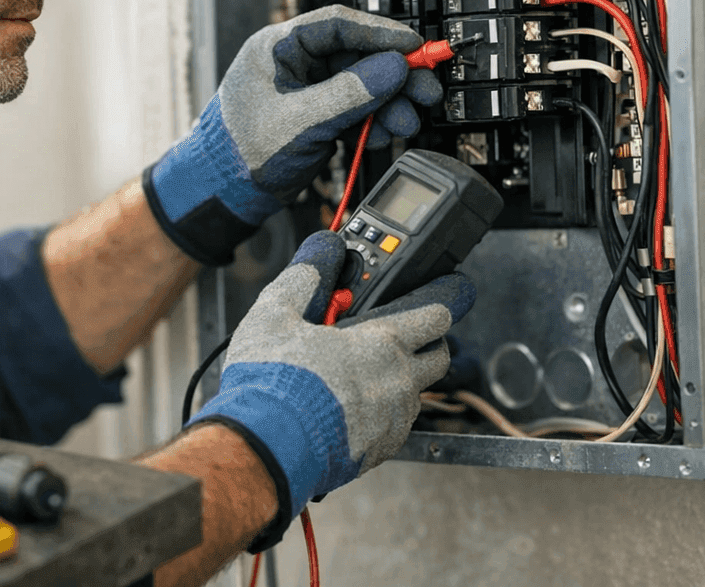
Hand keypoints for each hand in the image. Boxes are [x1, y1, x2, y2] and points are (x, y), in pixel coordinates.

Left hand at [143, 5, 441, 264]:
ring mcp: (306, 90)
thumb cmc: (241, 151)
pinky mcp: (315, 115)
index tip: (414, 46)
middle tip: (425, 90)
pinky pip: (354, 109)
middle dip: (394, 75)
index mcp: (279, 47)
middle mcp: (294, 63)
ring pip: (361, 85)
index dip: (381, 33)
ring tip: (407, 122)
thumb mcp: (301, 120)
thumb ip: (349, 93)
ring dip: (388, 103)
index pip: (338, 25)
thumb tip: (393, 68)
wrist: (223, 191)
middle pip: (357, 56)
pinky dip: (373, 121)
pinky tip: (386, 134)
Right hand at [189, 231, 473, 547]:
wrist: (265, 448)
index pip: (436, 317)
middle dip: (425, 344)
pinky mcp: (379, 452)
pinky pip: (393, 426)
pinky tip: (345, 407)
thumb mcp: (276, 313)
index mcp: (382, 344)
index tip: (432, 303)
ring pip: (414, 394)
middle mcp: (398, 383)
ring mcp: (393, 421)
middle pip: (439, 358)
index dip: (437, 305)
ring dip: (397, 381)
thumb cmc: (272, 383)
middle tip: (392, 338)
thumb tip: (321, 251)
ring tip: (357, 374)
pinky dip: (379, 413)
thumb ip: (304, 278)